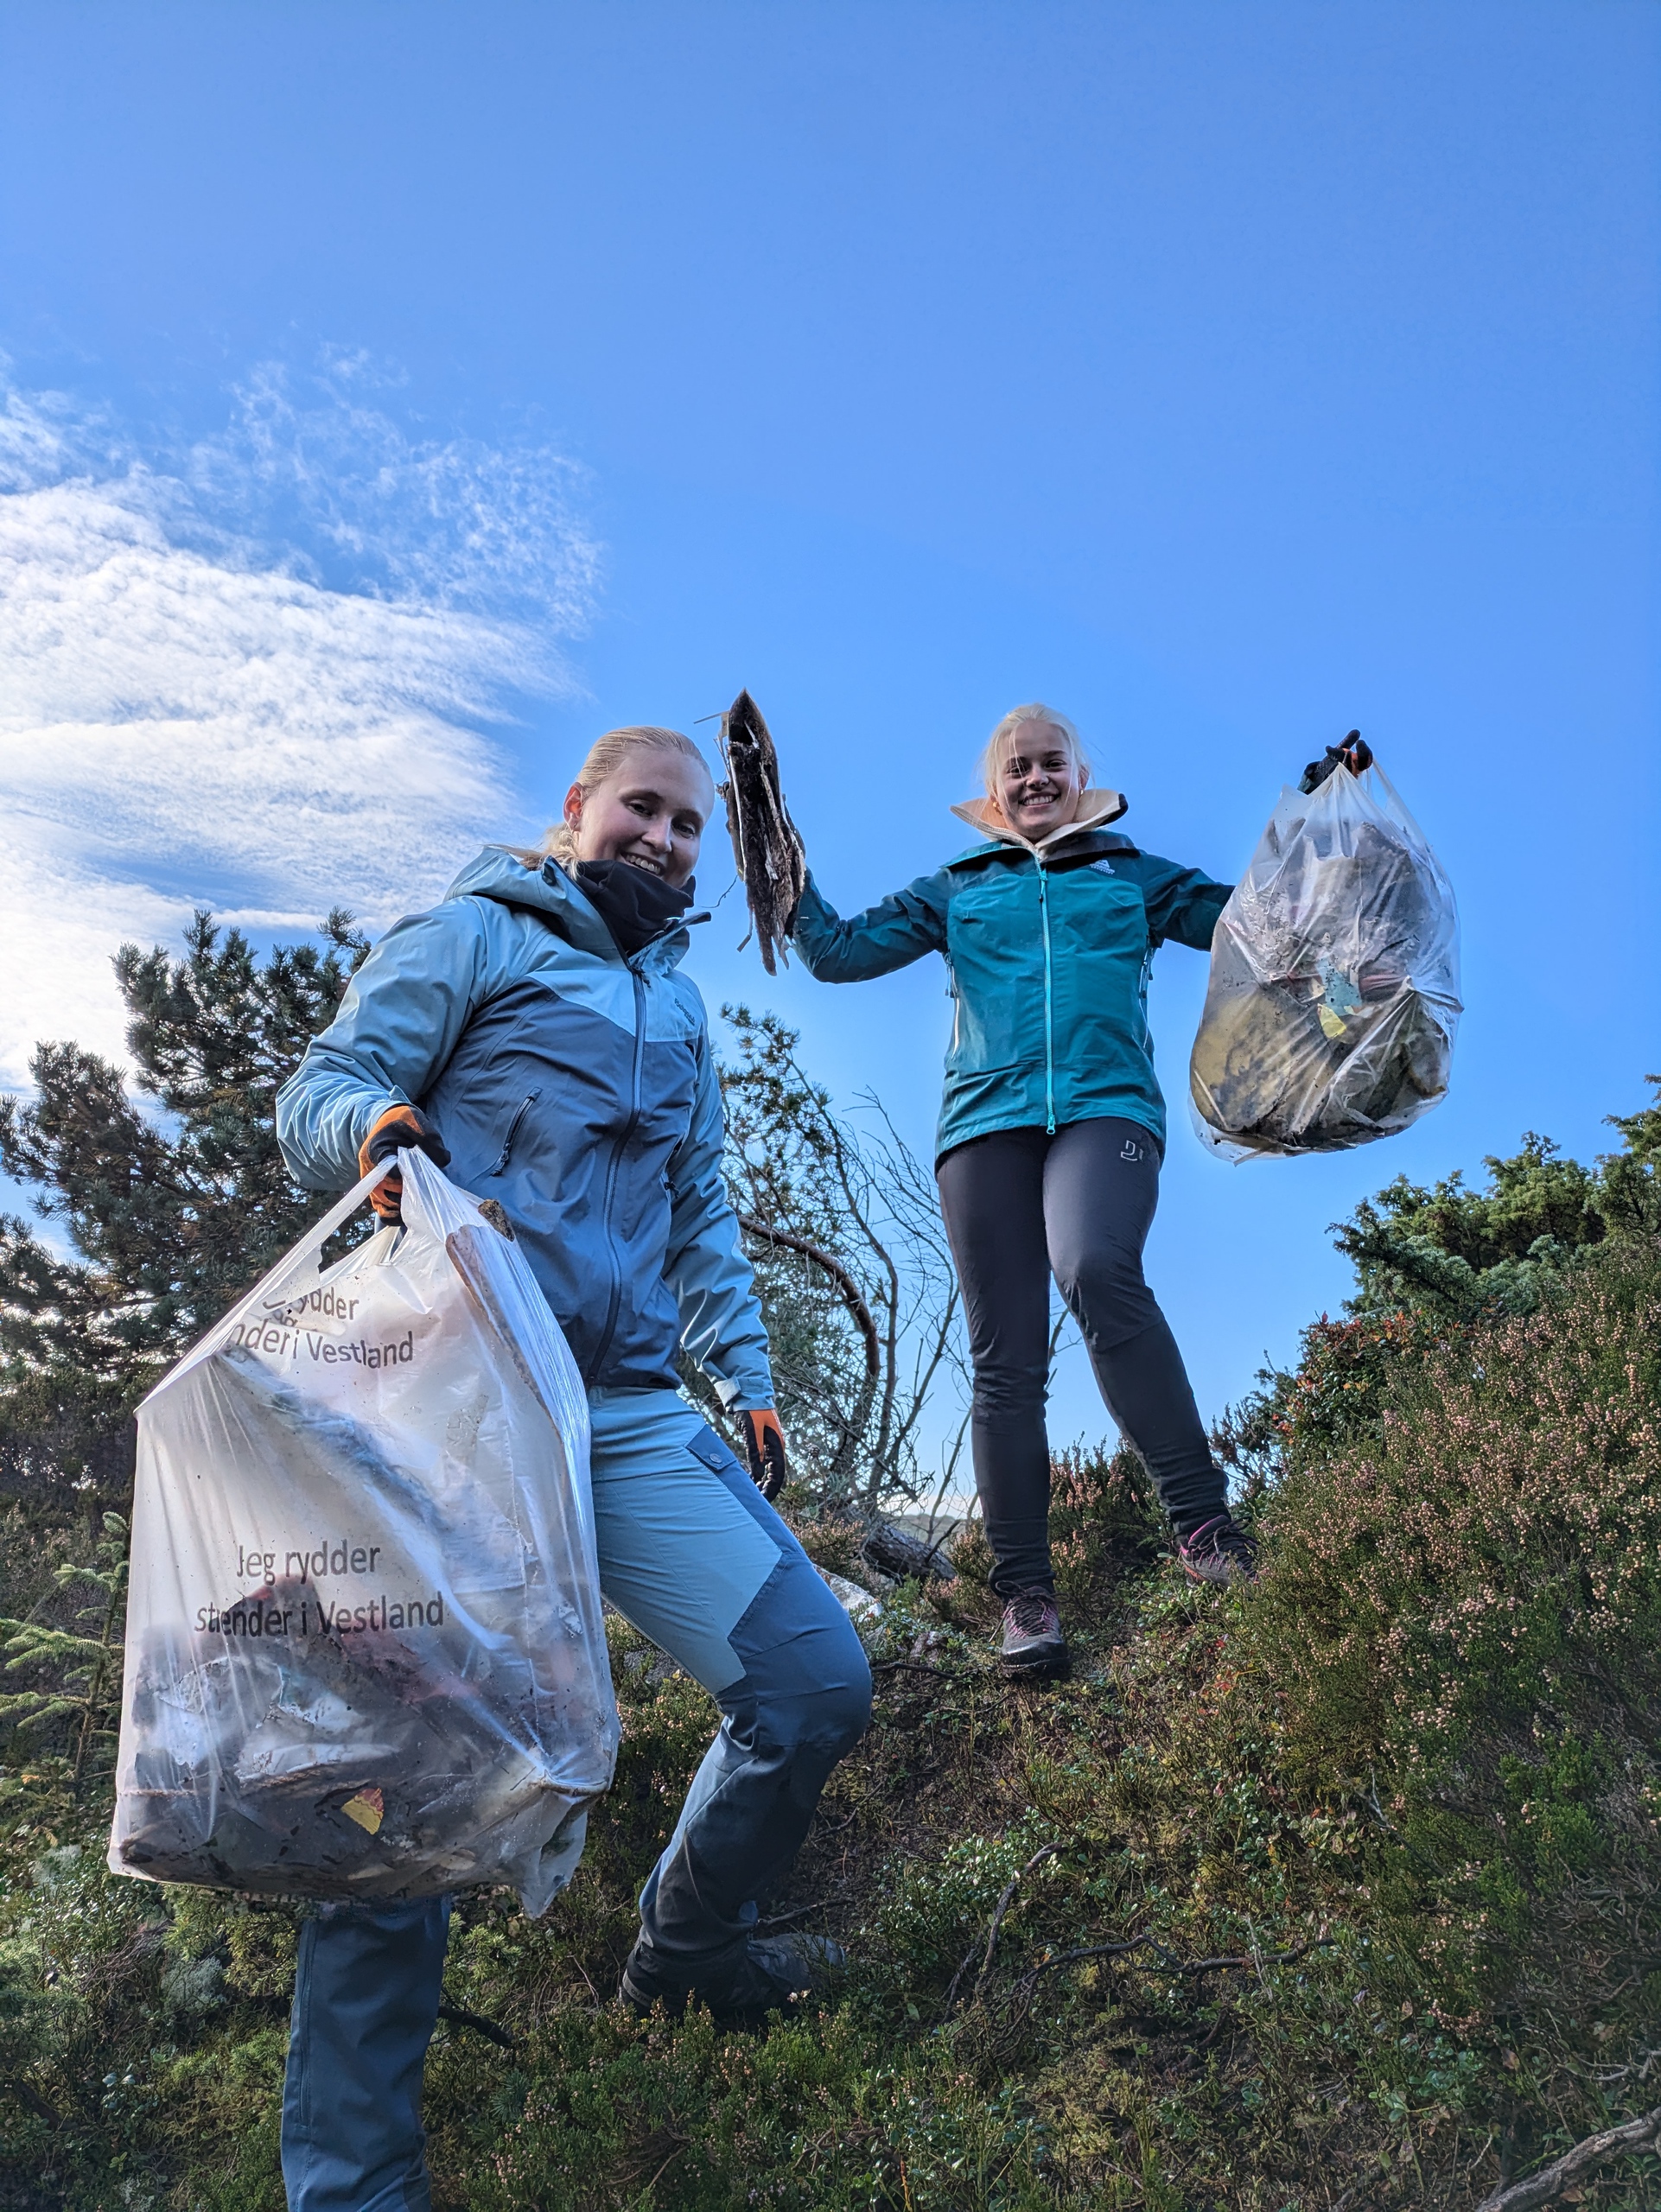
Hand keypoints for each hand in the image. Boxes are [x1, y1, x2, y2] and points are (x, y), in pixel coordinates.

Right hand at [358, 1104, 450, 1223]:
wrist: (389, 1121)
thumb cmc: (402, 1121)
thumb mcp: (417, 1122)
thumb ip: (430, 1140)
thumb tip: (444, 1160)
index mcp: (376, 1151)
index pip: (388, 1173)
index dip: (405, 1178)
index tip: (419, 1177)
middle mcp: (369, 1170)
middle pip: (386, 1192)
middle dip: (407, 1194)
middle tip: (425, 1192)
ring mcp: (372, 1182)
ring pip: (382, 1205)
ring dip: (401, 1208)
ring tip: (420, 1205)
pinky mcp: (377, 1190)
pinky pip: (382, 1209)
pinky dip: (394, 1215)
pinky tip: (411, 1213)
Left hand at [740, 1408, 787, 1500]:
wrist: (749, 1394)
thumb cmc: (751, 1410)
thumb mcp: (752, 1431)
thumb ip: (755, 1452)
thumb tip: (758, 1475)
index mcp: (777, 1446)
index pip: (778, 1474)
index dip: (771, 1489)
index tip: (763, 1501)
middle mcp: (776, 1448)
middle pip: (775, 1475)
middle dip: (767, 1489)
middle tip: (757, 1502)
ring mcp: (770, 1446)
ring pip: (769, 1470)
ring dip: (762, 1483)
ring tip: (754, 1495)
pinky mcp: (762, 1443)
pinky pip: (763, 1463)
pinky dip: (758, 1474)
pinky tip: (752, 1481)